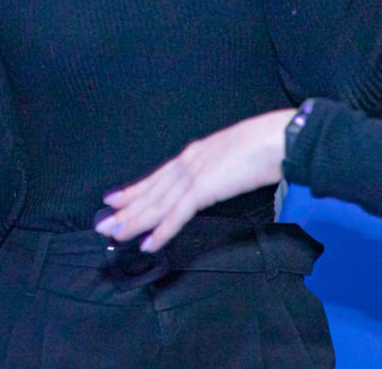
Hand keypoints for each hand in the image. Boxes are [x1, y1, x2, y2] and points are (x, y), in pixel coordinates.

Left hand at [97, 108, 293, 251]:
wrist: (278, 138)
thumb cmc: (265, 145)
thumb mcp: (232, 156)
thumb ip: (218, 167)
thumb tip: (214, 179)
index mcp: (195, 154)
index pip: (157, 176)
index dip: (134, 190)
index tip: (114, 199)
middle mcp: (187, 162)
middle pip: (150, 191)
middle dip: (125, 209)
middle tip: (102, 224)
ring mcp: (194, 175)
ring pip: (157, 204)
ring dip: (134, 221)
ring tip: (114, 235)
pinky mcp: (204, 188)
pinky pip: (177, 214)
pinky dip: (161, 230)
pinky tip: (148, 243)